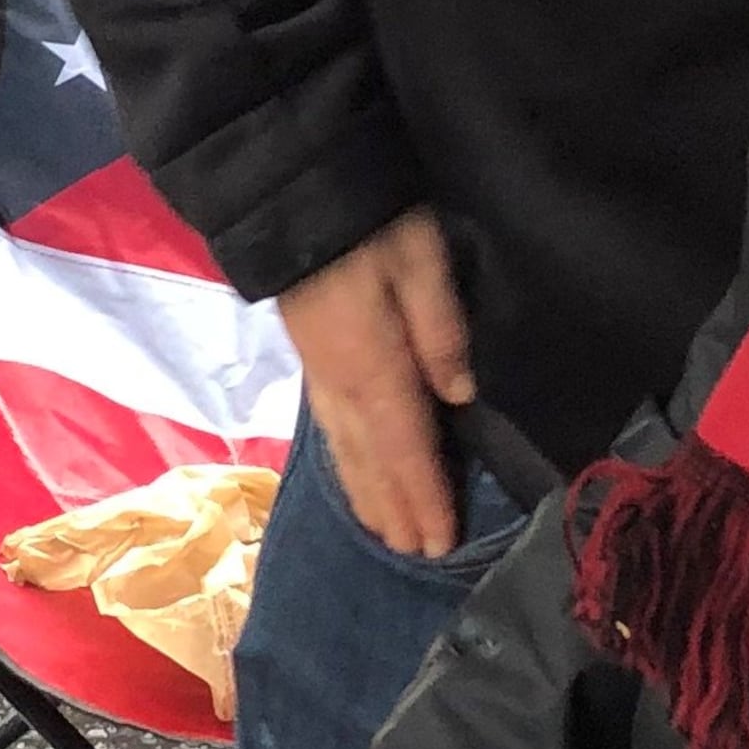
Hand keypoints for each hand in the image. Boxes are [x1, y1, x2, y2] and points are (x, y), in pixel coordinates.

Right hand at [281, 208, 476, 554]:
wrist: (288, 192)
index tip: (442, 543)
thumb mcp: (420, 259)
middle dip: (398, 511)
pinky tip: (351, 474)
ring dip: (369, 497)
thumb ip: (442, 330)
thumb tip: (461, 397)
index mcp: (374, 368)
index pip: (407, 449)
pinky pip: (329, 432)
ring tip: (388, 534)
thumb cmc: (367, 220)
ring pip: (347, 453)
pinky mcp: (310, 361)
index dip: (426, 498)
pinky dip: (344, 466)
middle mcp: (342, 386)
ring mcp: (320, 375)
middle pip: (374, 463)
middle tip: (420, 555)